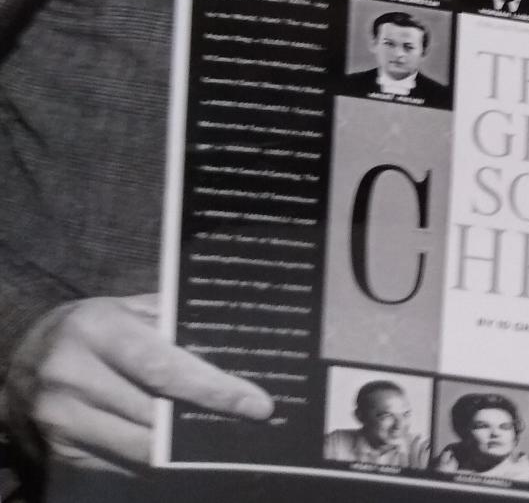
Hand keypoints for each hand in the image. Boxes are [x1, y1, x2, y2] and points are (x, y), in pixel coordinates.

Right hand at [3, 293, 272, 471]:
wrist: (17, 360)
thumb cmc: (88, 328)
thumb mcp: (123, 309)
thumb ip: (168, 322)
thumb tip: (226, 343)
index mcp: (98, 330)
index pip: (165, 367)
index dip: (213, 390)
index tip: (256, 404)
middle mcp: (75, 376)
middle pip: (155, 415)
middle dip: (204, 424)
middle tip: (249, 427)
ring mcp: (63, 420)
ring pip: (139, 449)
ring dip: (183, 452)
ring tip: (222, 444)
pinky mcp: (59, 453)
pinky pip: (117, 467)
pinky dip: (151, 465)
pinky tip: (179, 459)